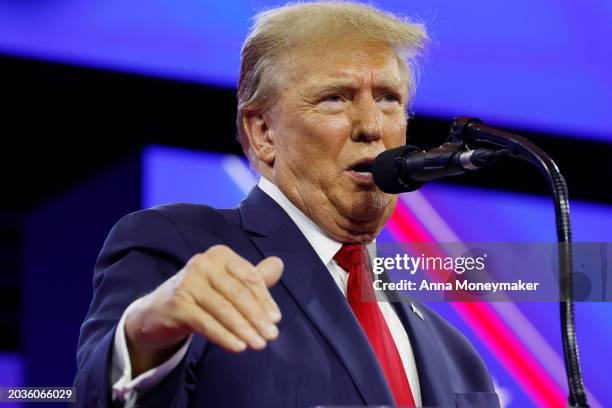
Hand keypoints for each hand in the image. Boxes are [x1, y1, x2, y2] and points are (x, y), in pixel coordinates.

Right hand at [124, 245, 282, 375]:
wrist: (159, 311)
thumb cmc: (201, 295)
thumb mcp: (228, 284)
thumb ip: (253, 277)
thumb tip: (279, 264)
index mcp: (220, 255)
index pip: (248, 277)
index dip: (265, 299)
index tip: (276, 319)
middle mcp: (203, 263)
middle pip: (237, 293)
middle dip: (257, 317)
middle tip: (272, 336)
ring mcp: (187, 282)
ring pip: (223, 309)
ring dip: (244, 329)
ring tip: (258, 344)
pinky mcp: (177, 303)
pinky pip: (206, 323)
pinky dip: (224, 336)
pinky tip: (238, 347)